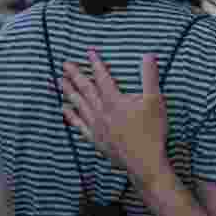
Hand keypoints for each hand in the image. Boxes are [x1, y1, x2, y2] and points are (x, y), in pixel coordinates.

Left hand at [61, 50, 171, 189]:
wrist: (145, 163)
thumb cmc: (152, 132)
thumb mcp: (155, 101)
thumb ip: (150, 77)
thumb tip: (148, 56)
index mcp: (115, 101)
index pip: (102, 77)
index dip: (96, 63)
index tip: (89, 52)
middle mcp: (102, 112)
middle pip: (85, 90)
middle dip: (76, 75)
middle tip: (65, 65)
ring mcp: (97, 127)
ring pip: (79, 105)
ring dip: (69, 92)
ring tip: (60, 82)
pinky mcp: (96, 140)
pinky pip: (79, 125)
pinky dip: (71, 116)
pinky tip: (64, 110)